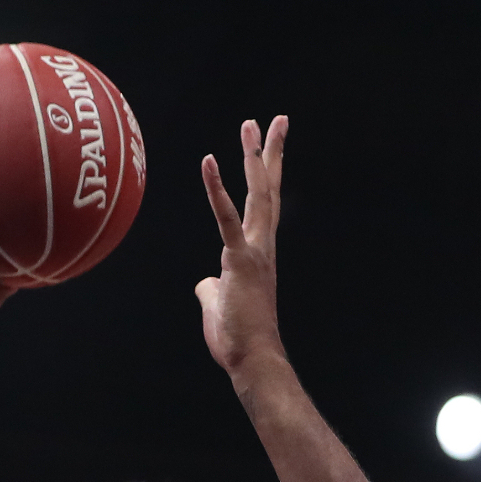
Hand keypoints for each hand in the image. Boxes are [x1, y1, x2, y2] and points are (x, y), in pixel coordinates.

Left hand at [197, 116, 288, 379]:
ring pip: (257, 196)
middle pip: (269, 190)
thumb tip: (205, 283)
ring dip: (254, 158)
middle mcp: (263, 247)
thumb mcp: (219, 305)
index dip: (268, 173)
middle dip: (271, 153)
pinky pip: (226, 219)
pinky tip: (209, 161)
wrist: (253, 361)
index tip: (272, 143)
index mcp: (259, 253)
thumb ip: (212, 288)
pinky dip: (217, 188)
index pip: (265, 205)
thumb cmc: (239, 339)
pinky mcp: (240, 261)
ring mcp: (254, 252)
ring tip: (250, 125)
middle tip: (275, 120)